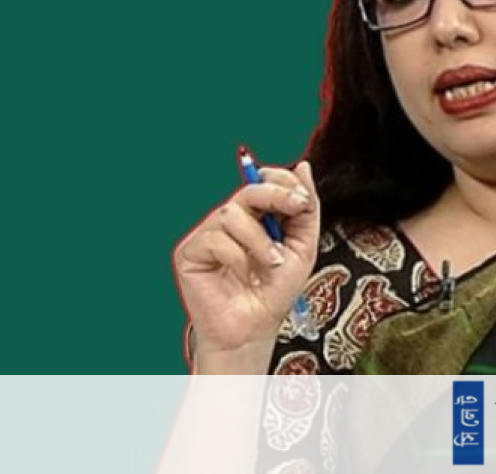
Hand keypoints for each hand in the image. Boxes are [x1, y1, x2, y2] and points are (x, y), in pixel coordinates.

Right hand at [173, 161, 319, 359]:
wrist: (254, 327)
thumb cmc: (275, 292)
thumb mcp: (303, 247)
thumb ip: (306, 209)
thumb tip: (303, 166)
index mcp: (256, 217)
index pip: (264, 183)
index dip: (284, 184)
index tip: (304, 201)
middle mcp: (230, 221)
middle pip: (248, 190)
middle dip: (276, 195)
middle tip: (296, 208)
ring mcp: (208, 235)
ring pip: (231, 214)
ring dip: (259, 239)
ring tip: (270, 263)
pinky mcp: (190, 252)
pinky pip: (215, 239)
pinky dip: (237, 256)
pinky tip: (244, 274)